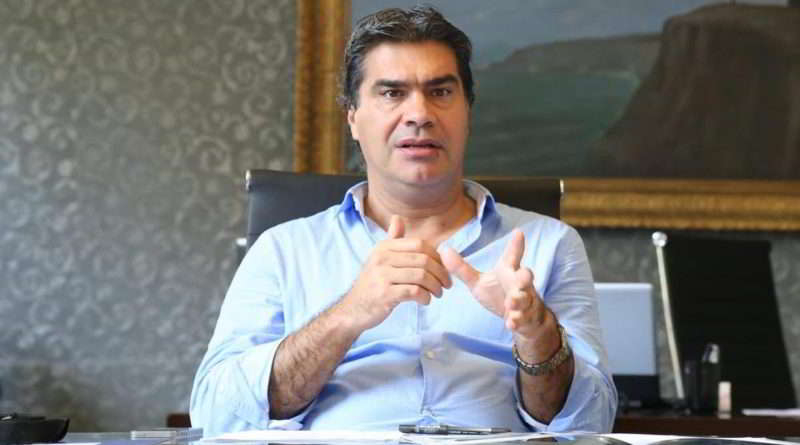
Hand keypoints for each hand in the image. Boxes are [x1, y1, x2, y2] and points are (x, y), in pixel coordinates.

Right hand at [339, 215, 452, 332]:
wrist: (353, 309)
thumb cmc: (372, 283)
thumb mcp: (379, 258)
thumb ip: (392, 240)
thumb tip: (398, 217)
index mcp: (384, 247)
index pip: (419, 244)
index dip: (437, 256)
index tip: (444, 268)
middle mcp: (382, 258)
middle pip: (423, 260)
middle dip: (441, 273)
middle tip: (446, 284)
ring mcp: (382, 276)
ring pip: (421, 276)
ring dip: (435, 287)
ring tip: (438, 293)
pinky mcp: (385, 294)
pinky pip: (414, 292)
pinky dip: (425, 297)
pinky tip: (425, 301)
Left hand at [441, 229, 548, 339]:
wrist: (522, 319)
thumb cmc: (499, 295)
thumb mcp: (478, 282)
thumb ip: (462, 269)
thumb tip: (444, 250)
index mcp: (508, 272)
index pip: (512, 257)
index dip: (516, 245)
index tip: (518, 232)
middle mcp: (519, 284)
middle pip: (525, 277)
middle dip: (525, 276)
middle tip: (524, 274)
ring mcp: (525, 301)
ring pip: (525, 299)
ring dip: (518, 300)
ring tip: (511, 302)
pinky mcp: (526, 318)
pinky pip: (523, 319)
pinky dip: (517, 320)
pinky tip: (510, 322)